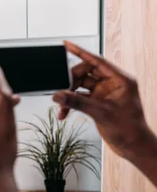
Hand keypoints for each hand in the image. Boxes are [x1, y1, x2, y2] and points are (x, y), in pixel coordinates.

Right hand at [53, 41, 154, 158]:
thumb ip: (77, 102)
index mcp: (121, 80)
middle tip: (61, 91)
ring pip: (80, 85)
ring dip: (69, 95)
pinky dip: (71, 103)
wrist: (133, 147)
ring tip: (61, 108)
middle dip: (70, 82)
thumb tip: (57, 95)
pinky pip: (79, 97)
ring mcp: (105, 92)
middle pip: (85, 73)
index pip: (97, 61)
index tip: (66, 44)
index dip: (80, 52)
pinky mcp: (98, 102)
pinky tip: (64, 113)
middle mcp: (112, 83)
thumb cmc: (128, 129)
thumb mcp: (100, 114)